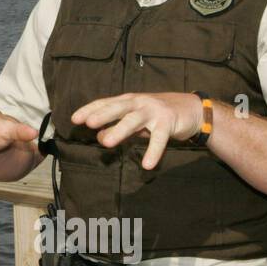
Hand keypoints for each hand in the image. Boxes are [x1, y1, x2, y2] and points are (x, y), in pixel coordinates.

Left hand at [70, 92, 203, 169]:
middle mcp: (139, 103)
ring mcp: (153, 112)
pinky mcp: (168, 123)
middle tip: (88, 123)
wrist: (192, 109)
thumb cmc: (157, 115)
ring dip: (120, 130)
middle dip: (102, 114)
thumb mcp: (135, 120)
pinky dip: (153, 152)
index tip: (74, 119)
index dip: (90, 109)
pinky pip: (159, 139)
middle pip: (118, 108)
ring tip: (107, 143)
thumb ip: (117, 126)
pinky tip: (147, 165)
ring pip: (134, 120)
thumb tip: (99, 137)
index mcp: (128, 101)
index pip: (105, 103)